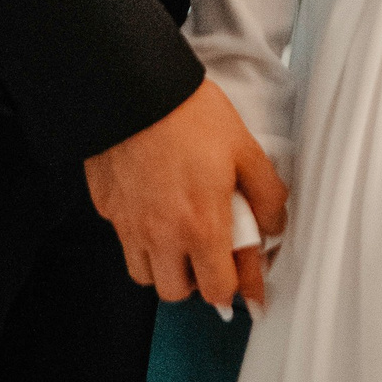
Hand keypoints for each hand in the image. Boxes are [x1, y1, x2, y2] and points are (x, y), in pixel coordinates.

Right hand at [86, 78, 287, 311]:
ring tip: (178, 235)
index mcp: (201, 226)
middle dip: (196, 281)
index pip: (217, 290)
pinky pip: (123, 239)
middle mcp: (161, 235)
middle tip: (208, 254)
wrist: (136, 89)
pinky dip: (139, 236)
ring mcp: (128, 225)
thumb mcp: (245, 150)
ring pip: (144, 274)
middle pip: (176, 293)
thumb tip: (274, 226)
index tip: (243, 283)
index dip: (235, 288)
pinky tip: (153, 208)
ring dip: (163, 265)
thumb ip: (267, 195)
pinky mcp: (107, 208)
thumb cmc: (190, 115)